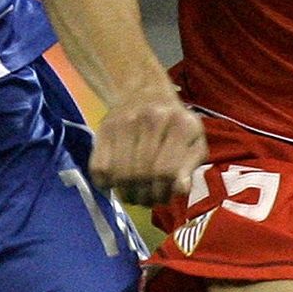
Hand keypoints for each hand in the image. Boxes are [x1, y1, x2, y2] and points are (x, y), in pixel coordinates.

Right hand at [89, 91, 207, 206]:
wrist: (146, 91)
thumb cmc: (174, 123)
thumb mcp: (193, 141)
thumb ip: (190, 165)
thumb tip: (180, 190)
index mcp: (180, 124)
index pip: (167, 171)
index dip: (163, 192)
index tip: (163, 197)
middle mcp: (152, 119)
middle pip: (143, 174)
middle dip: (146, 196)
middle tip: (148, 200)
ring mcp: (124, 123)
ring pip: (120, 174)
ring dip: (127, 194)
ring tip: (134, 195)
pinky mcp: (104, 128)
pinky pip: (99, 168)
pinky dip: (106, 183)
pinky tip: (116, 182)